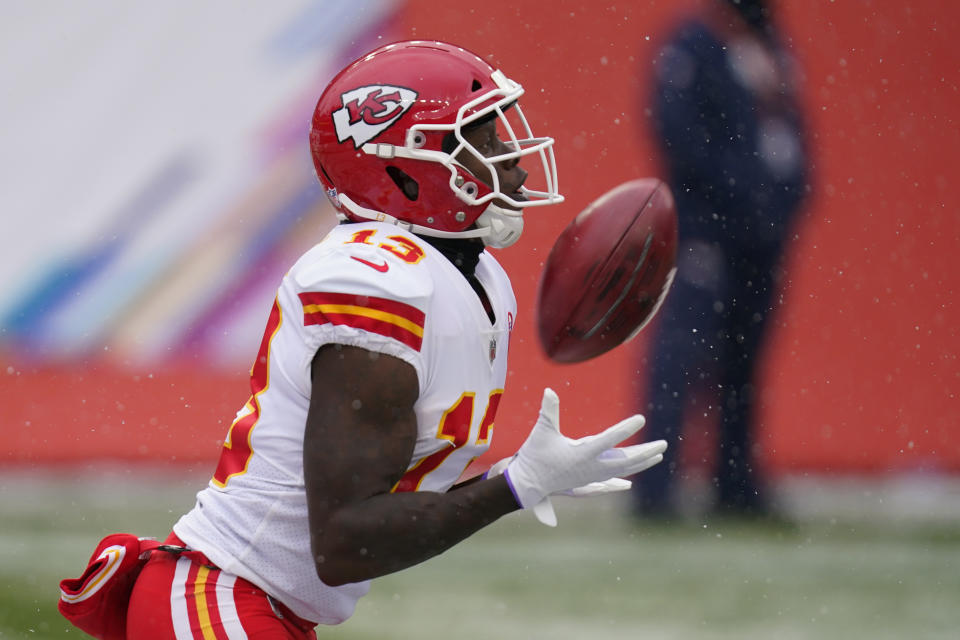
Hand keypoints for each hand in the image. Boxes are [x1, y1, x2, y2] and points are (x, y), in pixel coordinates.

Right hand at [503, 388, 665, 524]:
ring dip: (642, 461)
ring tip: (659, 454)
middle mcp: (590, 466)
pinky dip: (631, 469)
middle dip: (645, 452)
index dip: (625, 429)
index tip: (642, 419)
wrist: (529, 483)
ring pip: (624, 469)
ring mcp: (592, 475)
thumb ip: (548, 411)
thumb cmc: (535, 455)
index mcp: (581, 453)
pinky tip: (641, 466)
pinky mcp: (591, 478)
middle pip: (624, 461)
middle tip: (663, 444)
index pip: (608, 440)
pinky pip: (617, 474)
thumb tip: (549, 391)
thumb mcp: (541, 431)